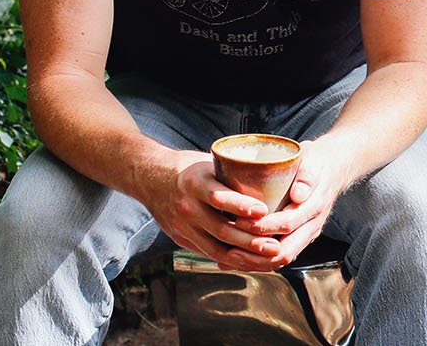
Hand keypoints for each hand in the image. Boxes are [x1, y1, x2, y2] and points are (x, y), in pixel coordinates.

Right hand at [138, 150, 282, 271]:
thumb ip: (234, 174)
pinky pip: (210, 254)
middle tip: (276, 245)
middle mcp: (187, 207)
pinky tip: (253, 263)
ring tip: (270, 258)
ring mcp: (183, 226)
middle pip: (221, 229)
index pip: (218, 197)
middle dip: (251, 241)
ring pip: (217, 248)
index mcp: (195, 183)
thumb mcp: (210, 163)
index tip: (264, 211)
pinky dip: (232, 261)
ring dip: (246, 257)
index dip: (241, 206)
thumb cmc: (190, 169)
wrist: (150, 179)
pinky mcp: (182, 239)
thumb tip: (274, 176)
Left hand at [243, 140, 345, 266]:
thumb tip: (299, 194)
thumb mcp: (313, 161)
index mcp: (314, 207)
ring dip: (257, 262)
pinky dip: (260, 261)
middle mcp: (311, 225)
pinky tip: (239, 259)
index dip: (264, 227)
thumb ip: (307, 177)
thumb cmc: (317, 162)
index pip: (288, 224)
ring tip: (231, 258)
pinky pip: (280, 255)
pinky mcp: (299, 237)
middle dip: (257, 254)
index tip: (240, 222)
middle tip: (231, 249)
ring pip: (282, 259)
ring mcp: (306, 234)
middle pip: (285, 251)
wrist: (334, 169)